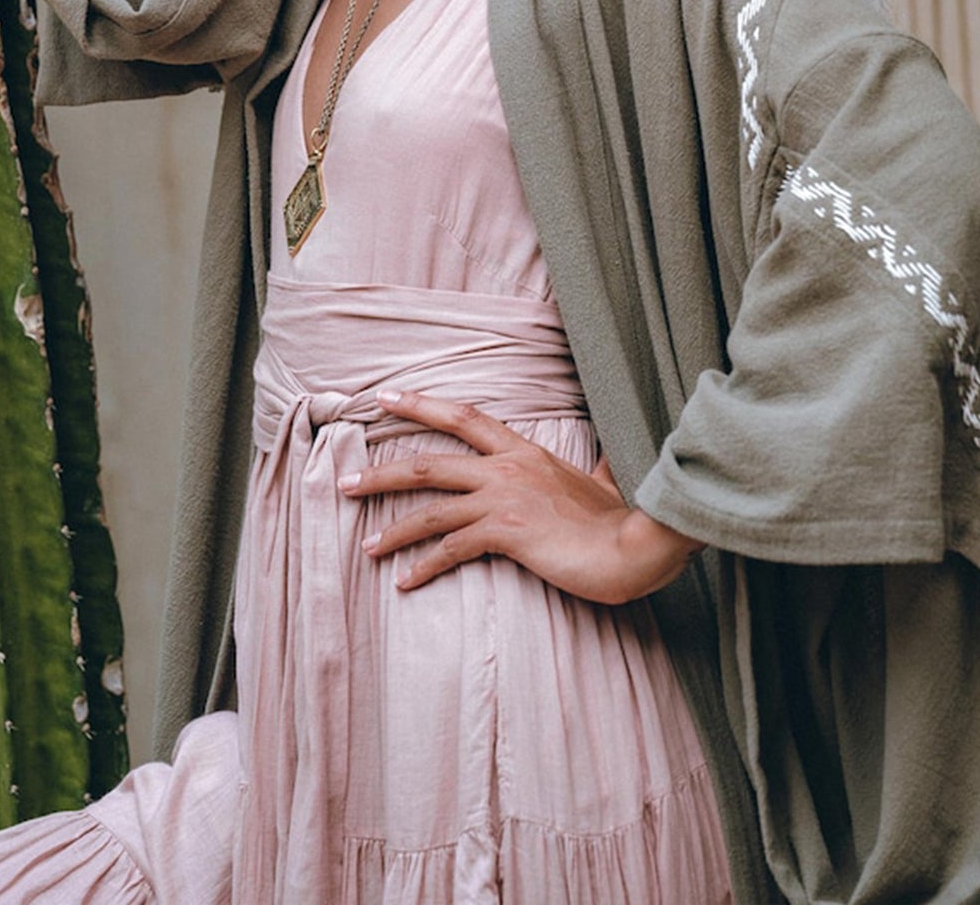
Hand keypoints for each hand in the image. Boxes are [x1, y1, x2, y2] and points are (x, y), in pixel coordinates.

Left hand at [338, 385, 704, 602]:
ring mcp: (504, 498)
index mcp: (525, 451)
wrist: (634, 545)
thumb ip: (594, 471)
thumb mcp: (600, 484)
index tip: (387, 397)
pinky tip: (405, 582)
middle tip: (345, 480)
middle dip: (383, 470)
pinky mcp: (505, 532)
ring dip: (393, 527)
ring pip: (431, 507)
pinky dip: (424, 566)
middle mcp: (507, 467)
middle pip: (430, 461)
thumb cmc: (618, 521)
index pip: (466, 417)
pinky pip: (452, 548)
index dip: (424, 405)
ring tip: (365, 545)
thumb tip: (603, 466)